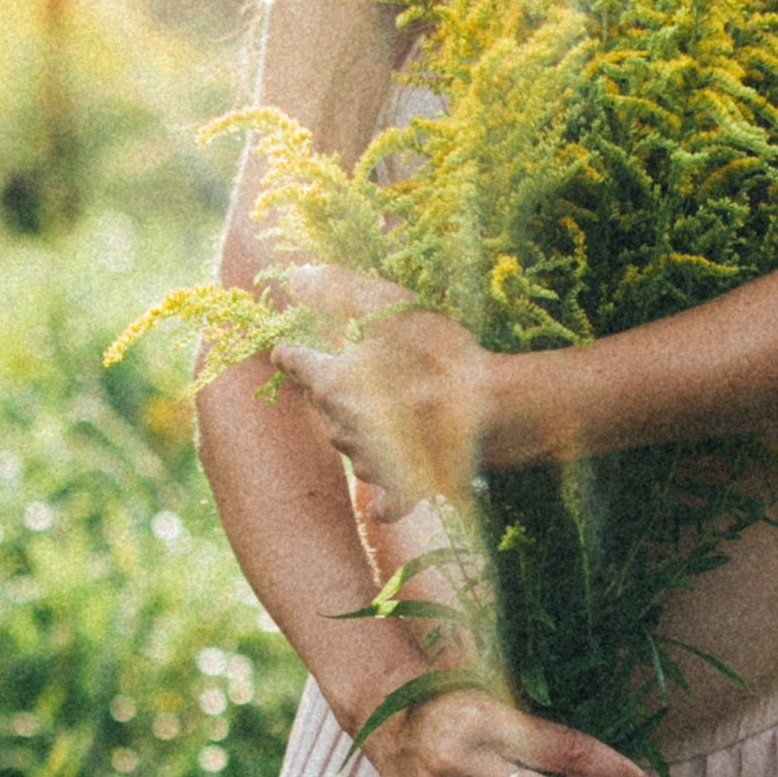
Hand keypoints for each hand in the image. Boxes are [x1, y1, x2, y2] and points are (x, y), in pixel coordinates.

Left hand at [271, 263, 494, 521]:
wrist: (496, 409)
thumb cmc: (442, 353)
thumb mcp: (391, 309)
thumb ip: (339, 290)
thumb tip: (298, 277)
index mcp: (332, 385)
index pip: (297, 365)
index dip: (292, 355)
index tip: (282, 353)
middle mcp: (343, 428)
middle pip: (324, 405)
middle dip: (331, 388)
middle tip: (351, 371)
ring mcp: (374, 463)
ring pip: (353, 445)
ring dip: (362, 430)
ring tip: (387, 412)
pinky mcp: (407, 486)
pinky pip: (387, 499)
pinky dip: (385, 497)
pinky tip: (384, 497)